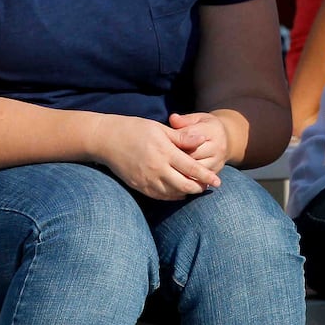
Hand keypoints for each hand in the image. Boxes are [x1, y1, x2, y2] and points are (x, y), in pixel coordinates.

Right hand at [101, 116, 220, 200]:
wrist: (106, 140)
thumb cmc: (135, 129)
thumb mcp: (160, 128)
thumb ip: (182, 137)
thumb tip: (203, 138)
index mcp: (164, 152)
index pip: (191, 168)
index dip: (206, 176)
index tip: (218, 181)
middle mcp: (157, 168)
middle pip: (184, 185)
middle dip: (199, 187)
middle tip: (207, 186)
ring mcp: (147, 179)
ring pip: (173, 193)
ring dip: (186, 192)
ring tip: (195, 188)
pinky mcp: (139, 186)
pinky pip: (160, 196)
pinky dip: (172, 196)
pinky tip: (178, 192)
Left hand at [169, 112, 229, 174]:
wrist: (226, 140)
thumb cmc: (205, 127)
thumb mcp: (197, 119)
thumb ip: (184, 120)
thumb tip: (173, 119)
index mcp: (213, 130)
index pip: (191, 136)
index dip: (176, 138)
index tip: (163, 140)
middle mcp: (218, 147)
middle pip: (193, 154)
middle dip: (176, 155)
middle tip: (162, 157)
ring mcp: (218, 161)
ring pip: (195, 169)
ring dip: (180, 169)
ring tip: (167, 167)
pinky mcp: (216, 172)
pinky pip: (199, 179)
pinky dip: (187, 178)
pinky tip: (175, 177)